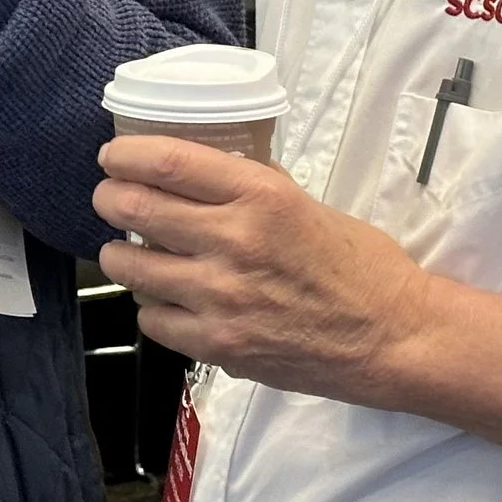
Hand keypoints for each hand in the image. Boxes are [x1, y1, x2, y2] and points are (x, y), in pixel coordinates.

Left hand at [94, 136, 423, 398]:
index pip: (168, 162)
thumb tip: (207, 170)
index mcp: (261, 197)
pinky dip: (152, 305)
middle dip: (110, 198)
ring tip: (129, 251)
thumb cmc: (362, 267)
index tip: (114, 157)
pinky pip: (153, 319)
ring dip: (122, 254)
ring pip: (133, 267)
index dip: (127, 156)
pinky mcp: (220, 346)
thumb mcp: (308, 204)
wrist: (394, 338)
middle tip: (108, 197)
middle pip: (136, 208)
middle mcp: (234, 242)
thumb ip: (254, 187)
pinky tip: (167, 298)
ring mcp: (222, 298)